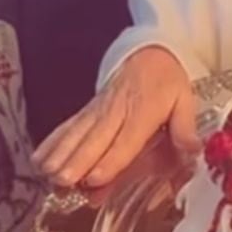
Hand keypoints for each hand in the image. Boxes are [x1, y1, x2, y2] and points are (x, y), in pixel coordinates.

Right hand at [32, 46, 199, 187]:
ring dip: (61, 154)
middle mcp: (118, 111)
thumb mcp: (185, 99)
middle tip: (63, 180)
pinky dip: (53, 141)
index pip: (127, 138)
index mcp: (145, 110)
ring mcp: (99, 110)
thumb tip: (192, 151)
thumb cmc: (168, 81)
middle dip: (79, 160)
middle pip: (96, 138)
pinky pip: (68, 126)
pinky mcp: (88, 110)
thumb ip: (185, 127)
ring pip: (77, 133)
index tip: (95, 178)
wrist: (149, 51)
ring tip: (47, 175)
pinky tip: (38, 159)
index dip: (111, 158)